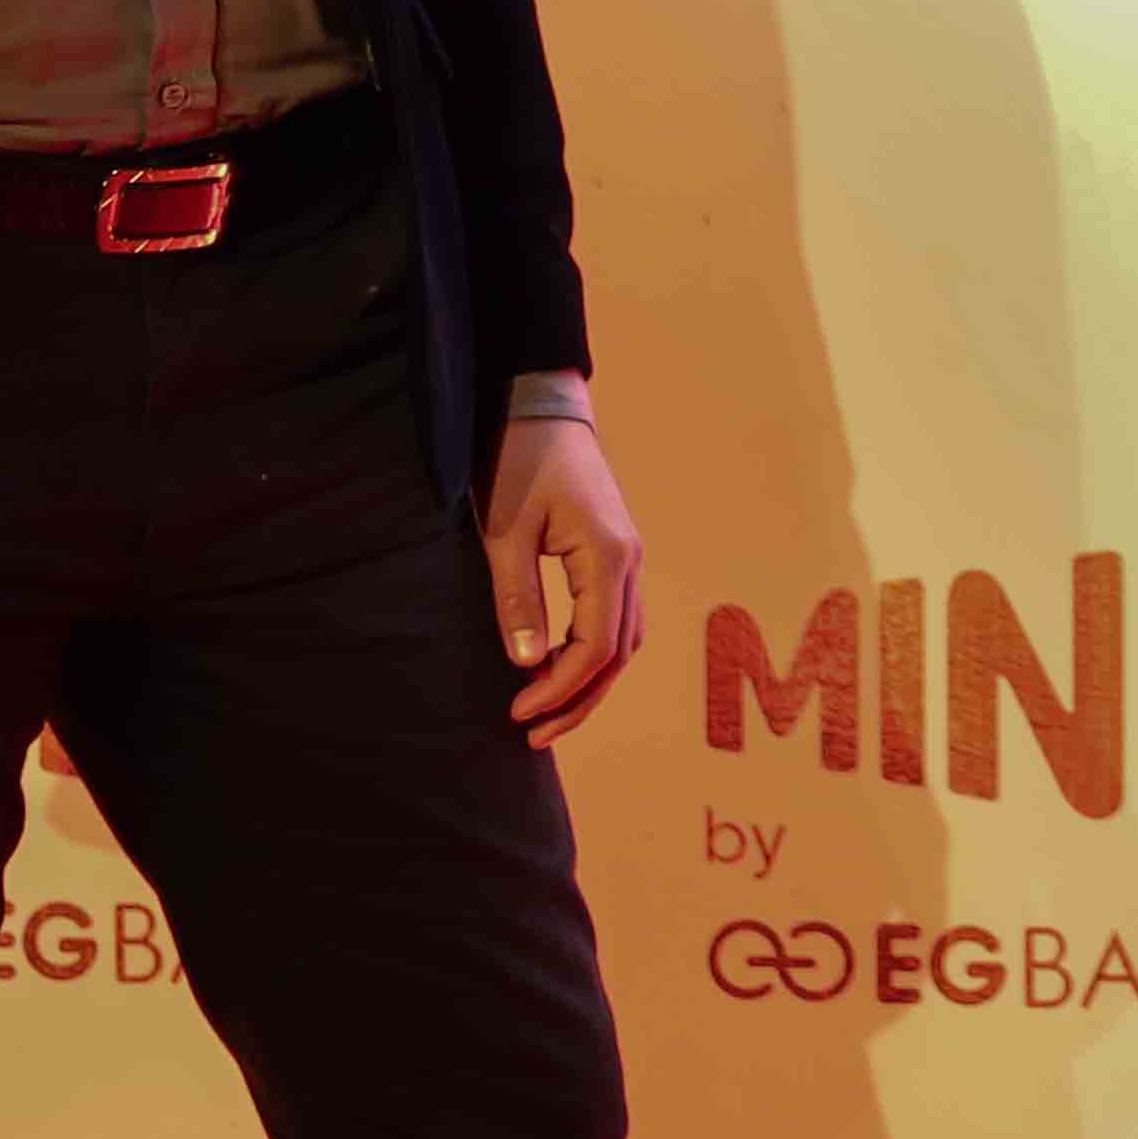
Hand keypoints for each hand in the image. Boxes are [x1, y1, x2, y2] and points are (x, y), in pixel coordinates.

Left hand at [482, 413, 644, 743]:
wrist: (540, 405)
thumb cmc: (519, 459)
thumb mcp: (506, 531)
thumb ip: (519, 598)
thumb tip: (526, 664)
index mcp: (610, 557)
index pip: (596, 647)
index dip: (559, 689)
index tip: (517, 711)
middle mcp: (631, 562)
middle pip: (619, 654)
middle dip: (577, 699)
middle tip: (531, 733)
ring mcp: (629, 557)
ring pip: (624, 640)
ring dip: (588, 681)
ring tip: (544, 710)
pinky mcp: (615, 552)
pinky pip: (616, 618)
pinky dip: (592, 652)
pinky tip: (555, 663)